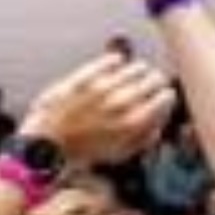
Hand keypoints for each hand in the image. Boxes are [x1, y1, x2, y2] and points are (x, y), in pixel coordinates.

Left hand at [21, 53, 176, 165]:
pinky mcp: (86, 78)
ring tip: (136, 72)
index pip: (165, 97)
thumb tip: (158, 124)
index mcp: (133, 122)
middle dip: (155, 81)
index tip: (161, 96)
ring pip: (136, 67)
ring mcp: (103, 88)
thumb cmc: (82, 152)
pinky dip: (115, 60)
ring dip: (139, 69)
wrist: (48, 145)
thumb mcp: (119, 154)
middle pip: (154, 79)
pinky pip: (111, 60)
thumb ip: (144, 139)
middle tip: (151, 83)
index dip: (165, 96)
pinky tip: (116, 63)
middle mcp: (122, 103)